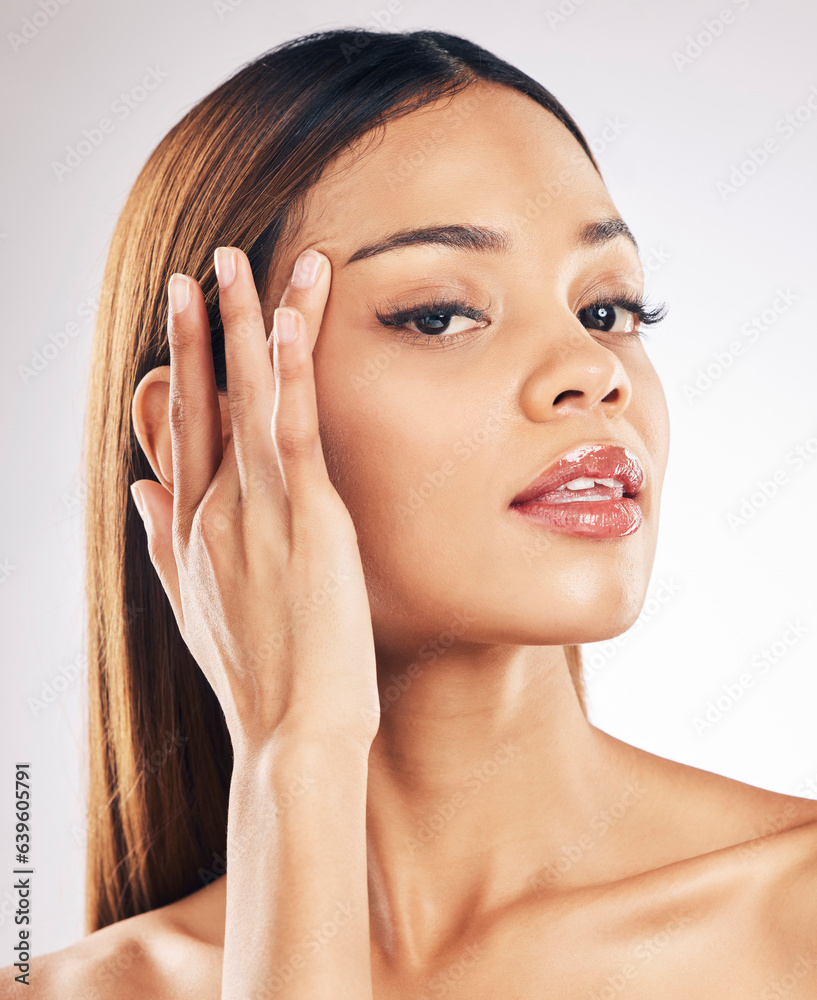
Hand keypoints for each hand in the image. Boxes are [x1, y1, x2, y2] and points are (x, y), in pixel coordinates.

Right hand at [130, 246, 379, 755]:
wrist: (292, 735)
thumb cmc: (259, 677)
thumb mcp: (197, 606)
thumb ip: (166, 543)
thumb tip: (141, 488)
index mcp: (194, 530)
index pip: (185, 431)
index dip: (183, 371)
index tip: (185, 320)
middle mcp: (214, 511)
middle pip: (203, 403)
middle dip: (200, 330)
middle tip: (197, 267)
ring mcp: (256, 512)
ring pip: (245, 400)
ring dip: (242, 326)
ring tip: (237, 263)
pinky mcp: (306, 520)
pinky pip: (290, 430)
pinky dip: (287, 372)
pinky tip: (285, 321)